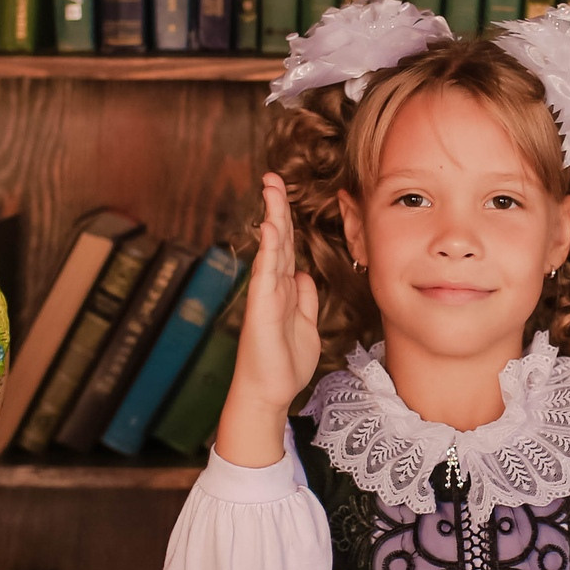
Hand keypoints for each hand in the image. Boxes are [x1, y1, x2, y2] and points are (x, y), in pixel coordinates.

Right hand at [213, 172, 321, 468]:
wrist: (269, 392)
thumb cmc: (285, 363)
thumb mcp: (307, 324)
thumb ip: (305, 298)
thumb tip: (304, 274)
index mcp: (284, 288)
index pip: (287, 246)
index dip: (287, 219)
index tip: (284, 192)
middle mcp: (273, 286)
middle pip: (277, 239)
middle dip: (276, 207)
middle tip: (273, 177)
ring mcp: (266, 295)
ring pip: (271, 248)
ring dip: (272, 217)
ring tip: (271, 188)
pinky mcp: (262, 308)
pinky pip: (267, 273)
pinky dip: (270, 249)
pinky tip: (272, 227)